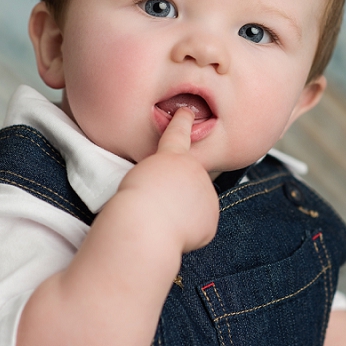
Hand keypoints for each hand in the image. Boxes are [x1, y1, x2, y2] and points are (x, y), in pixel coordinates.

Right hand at [117, 108, 219, 252]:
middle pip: (188, 181)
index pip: (177, 133)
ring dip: (182, 213)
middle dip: (177, 193)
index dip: (181, 122)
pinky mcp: (212, 216)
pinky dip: (189, 232)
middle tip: (157, 204)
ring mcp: (207, 192)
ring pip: (194, 205)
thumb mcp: (139, 178)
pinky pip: (200, 225)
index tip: (186, 112)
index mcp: (172, 156)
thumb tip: (175, 194)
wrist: (146, 224)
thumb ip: (159, 177)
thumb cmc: (133, 203)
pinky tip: (173, 231)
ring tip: (162, 218)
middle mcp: (195, 169)